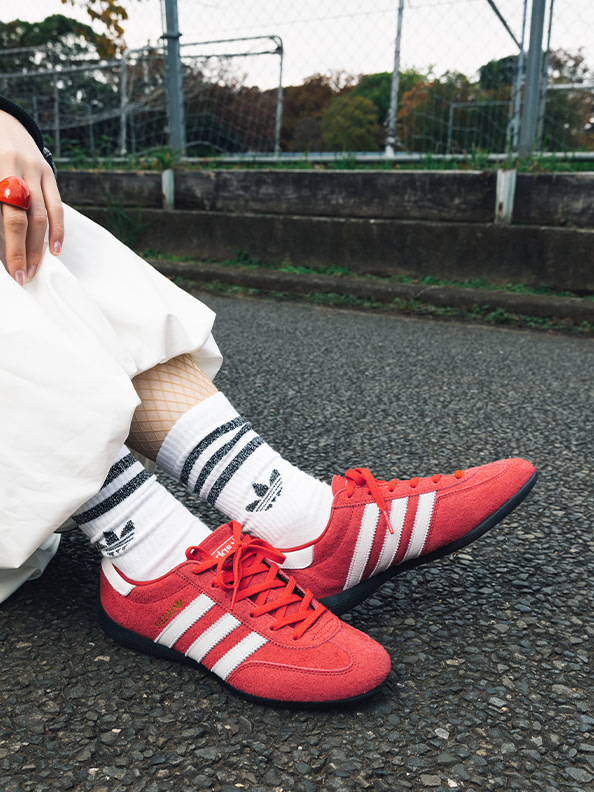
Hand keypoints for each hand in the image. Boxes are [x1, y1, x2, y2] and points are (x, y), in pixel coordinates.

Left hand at [0, 109, 63, 284]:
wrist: (0, 120)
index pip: (3, 215)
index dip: (7, 245)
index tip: (9, 271)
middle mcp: (14, 168)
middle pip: (21, 218)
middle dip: (21, 251)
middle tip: (21, 276)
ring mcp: (34, 169)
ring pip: (41, 215)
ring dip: (38, 247)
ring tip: (34, 269)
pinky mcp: (48, 172)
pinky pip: (57, 205)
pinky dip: (57, 229)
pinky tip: (55, 249)